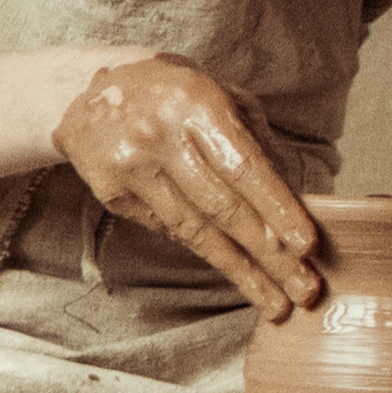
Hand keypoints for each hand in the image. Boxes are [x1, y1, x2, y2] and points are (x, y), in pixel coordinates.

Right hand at [51, 55, 322, 319]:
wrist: (84, 91)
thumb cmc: (166, 93)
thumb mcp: (216, 94)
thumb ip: (254, 137)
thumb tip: (293, 193)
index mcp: (195, 106)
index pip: (245, 168)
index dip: (277, 210)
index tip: (307, 246)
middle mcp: (160, 138)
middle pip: (224, 209)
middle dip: (270, 255)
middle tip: (304, 289)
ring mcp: (131, 168)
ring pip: (196, 232)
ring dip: (241, 271)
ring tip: (275, 301)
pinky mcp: (111, 194)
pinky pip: (168, 230)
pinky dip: (206, 251)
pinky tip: (236, 272)